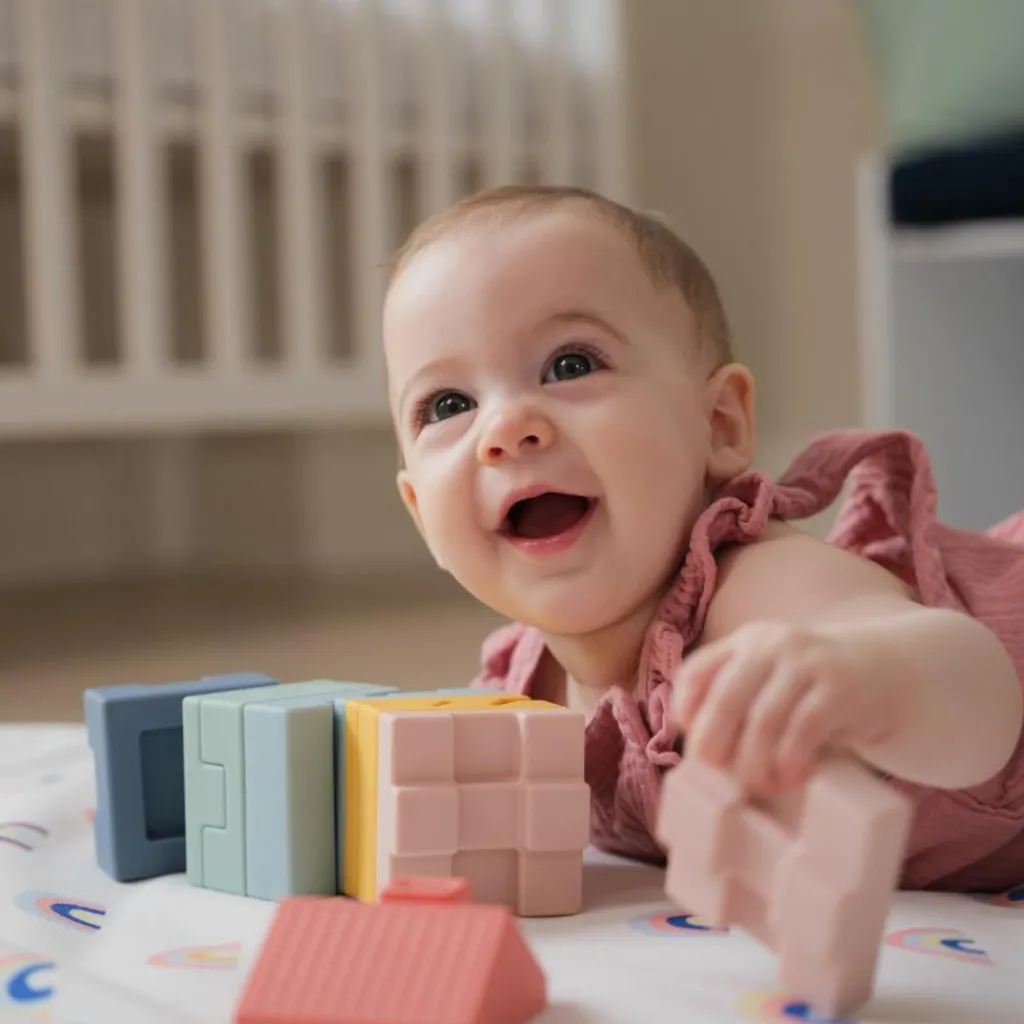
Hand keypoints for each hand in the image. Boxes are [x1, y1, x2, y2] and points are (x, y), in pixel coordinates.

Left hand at [673, 622, 897, 792]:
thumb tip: (702, 756)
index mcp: (745, 642)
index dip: (685, 710)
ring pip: (763, 719)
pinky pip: (803, 730)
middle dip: (714, 743)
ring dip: (755, 762)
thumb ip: (739, 703)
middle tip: (716, 776)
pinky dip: (790, 760)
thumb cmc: (813, 692)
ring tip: (759, 786)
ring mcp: (806, 662)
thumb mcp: (771, 683)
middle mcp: (771, 645)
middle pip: (725, 697)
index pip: (697, 671)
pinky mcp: (839, 687)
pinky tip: (791, 776)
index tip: (692, 744)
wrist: (888, 673)